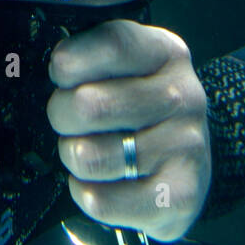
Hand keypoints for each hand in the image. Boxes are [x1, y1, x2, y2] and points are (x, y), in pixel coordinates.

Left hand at [45, 13, 212, 241]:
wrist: (187, 163)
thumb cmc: (141, 108)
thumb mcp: (127, 66)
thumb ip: (93, 55)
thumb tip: (58, 64)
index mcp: (166, 53)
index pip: (111, 45)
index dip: (70, 63)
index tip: (63, 74)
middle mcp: (183, 97)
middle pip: (88, 105)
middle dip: (63, 115)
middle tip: (73, 121)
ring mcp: (185, 147)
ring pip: (88, 156)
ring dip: (73, 156)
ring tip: (88, 151)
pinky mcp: (180, 197)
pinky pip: (101, 200)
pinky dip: (86, 193)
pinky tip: (100, 183)